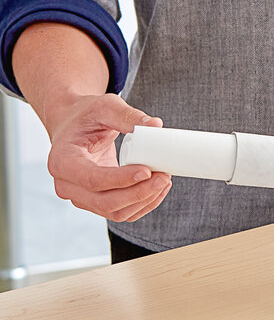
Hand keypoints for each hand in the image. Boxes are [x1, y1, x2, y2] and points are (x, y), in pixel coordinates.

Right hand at [48, 93, 171, 221]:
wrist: (75, 125)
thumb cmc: (87, 115)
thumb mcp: (104, 106)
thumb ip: (128, 116)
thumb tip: (156, 126)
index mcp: (62, 161)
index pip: (92, 179)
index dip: (121, 179)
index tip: (147, 171)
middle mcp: (67, 185)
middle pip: (105, 202)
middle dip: (139, 193)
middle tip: (164, 176)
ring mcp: (81, 197)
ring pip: (116, 212)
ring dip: (144, 201)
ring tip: (164, 179)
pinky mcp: (96, 202)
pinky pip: (122, 212)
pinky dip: (143, 205)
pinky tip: (158, 189)